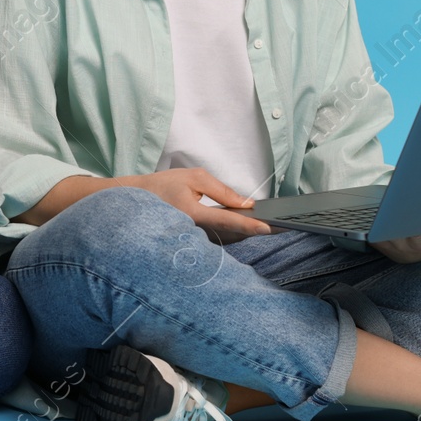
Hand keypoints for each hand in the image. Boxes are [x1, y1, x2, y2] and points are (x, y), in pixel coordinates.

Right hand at [129, 167, 272, 244]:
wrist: (136, 203)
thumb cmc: (163, 187)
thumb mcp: (192, 178)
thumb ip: (220, 190)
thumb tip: (245, 203)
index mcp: (192, 214)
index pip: (227, 220)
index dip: (250, 224)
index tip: (269, 227)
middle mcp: (195, 232)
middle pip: (234, 234)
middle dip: (259, 230)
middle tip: (285, 226)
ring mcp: (195, 240)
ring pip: (230, 239)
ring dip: (251, 234)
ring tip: (276, 226)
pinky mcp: (195, 242)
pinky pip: (221, 239)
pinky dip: (239, 234)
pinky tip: (254, 228)